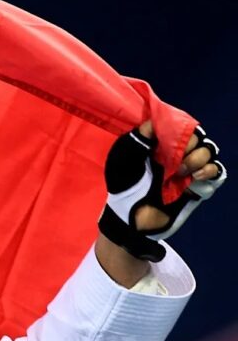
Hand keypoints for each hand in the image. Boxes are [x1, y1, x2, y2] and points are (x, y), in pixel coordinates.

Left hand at [99, 121, 226, 261]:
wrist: (132, 219)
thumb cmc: (124, 188)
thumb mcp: (123, 160)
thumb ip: (137, 139)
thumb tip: (154, 121)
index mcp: (158, 143)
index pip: (179, 124)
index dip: (180, 128)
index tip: (169, 140)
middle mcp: (176, 153)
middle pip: (197, 136)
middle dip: (189, 144)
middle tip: (174, 159)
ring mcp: (189, 168)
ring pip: (209, 151)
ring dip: (197, 158)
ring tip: (179, 172)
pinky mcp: (199, 185)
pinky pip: (217, 171)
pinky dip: (210, 171)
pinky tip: (195, 178)